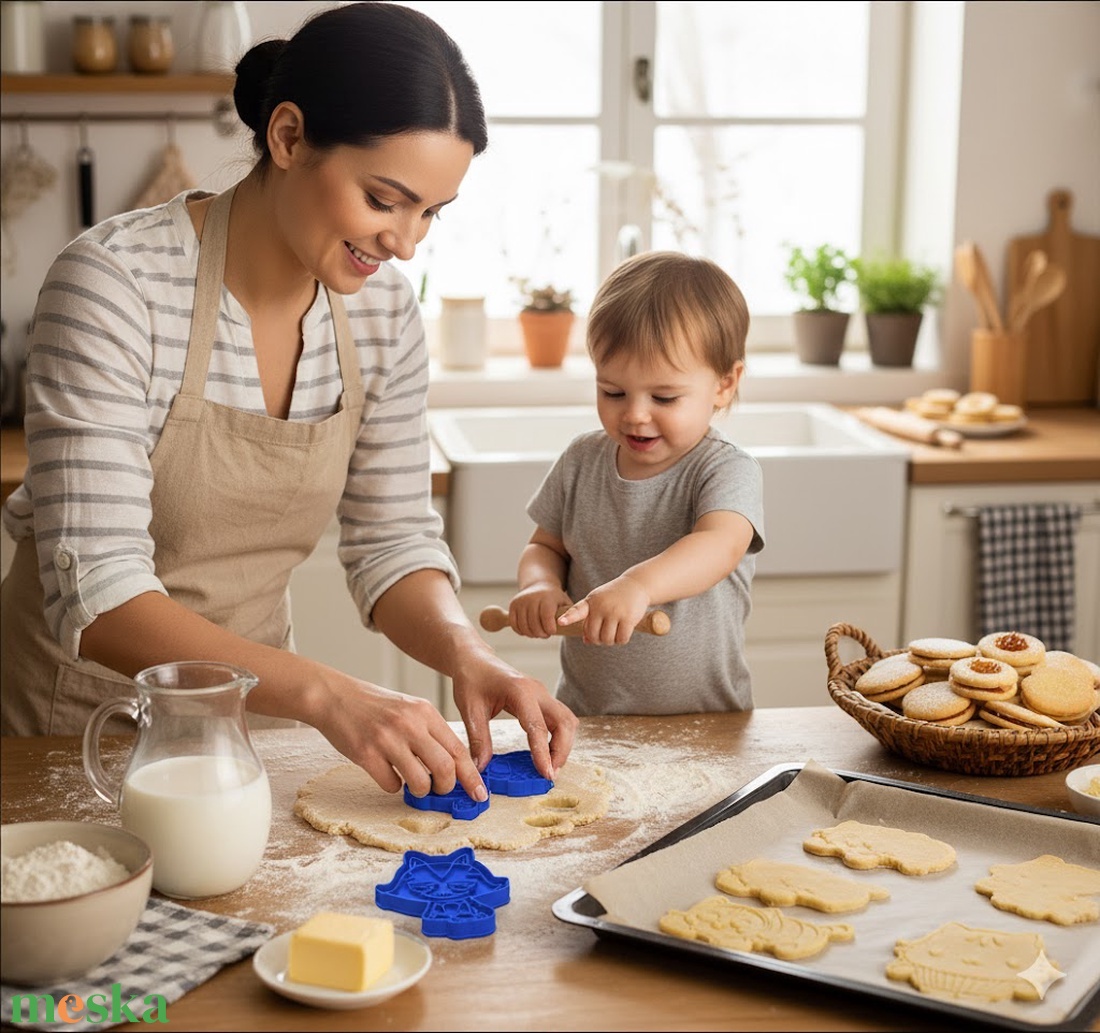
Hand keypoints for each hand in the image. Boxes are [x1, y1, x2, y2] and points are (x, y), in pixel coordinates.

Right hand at [313, 678, 487, 801]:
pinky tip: (386, 773)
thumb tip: (453, 768)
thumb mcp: (410, 709)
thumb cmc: (375, 706)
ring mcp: (387, 739)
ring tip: (413, 785)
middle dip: (447, 787)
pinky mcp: (366, 753)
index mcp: (425, 712)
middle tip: (440, 791)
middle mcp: (409, 724)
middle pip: (445, 768)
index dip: (471, 776)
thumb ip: (430, 733)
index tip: (479, 794)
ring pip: (419, 781)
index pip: (458, 749)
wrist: (336, 696)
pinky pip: (391, 784)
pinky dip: (393, 786)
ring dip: (420, 791)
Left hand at [451, 650, 577, 779]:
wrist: (474, 660)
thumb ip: (478, 740)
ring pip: (567, 721)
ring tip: (550, 767)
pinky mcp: (542, 699)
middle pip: (565, 722)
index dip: (544, 752)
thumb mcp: (470, 710)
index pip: (538, 726)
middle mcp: (537, 691)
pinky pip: (560, 720)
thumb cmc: (471, 679)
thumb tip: (481, 768)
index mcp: (520, 691)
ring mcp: (542, 694)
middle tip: (550, 774)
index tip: (546, 773)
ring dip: (564, 744)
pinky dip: (559, 737)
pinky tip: (546, 753)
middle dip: (562, 750)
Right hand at [508, 582, 571, 637]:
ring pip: (523, 626)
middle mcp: (532, 598)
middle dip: (541, 633)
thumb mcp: (565, 603)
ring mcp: (520, 601)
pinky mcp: (513, 605)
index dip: (549, 629)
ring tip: (538, 633)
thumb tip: (581, 627)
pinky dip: (521, 631)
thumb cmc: (555, 598)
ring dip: (531, 634)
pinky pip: (514, 624)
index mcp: (547, 598)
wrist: (539, 585)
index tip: (552, 631)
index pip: (546, 618)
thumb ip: (571, 614)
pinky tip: (528, 630)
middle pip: (534, 624)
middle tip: (546, 634)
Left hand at [557, 575, 650, 644]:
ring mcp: (615, 612)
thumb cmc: (613, 596)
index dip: (568, 618)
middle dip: (599, 640)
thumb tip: (586, 641)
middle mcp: (601, 606)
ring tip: (615, 631)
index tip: (560, 622)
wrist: (636, 584)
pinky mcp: (629, 618)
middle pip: (594, 636)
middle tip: (605, 634)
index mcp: (590, 602)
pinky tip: (624, 632)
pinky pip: (621, 639)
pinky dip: (622, 640)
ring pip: (607, 640)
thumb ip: (590, 620)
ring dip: (611, 641)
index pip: (577, 611)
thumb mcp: (598, 603)